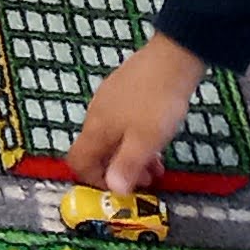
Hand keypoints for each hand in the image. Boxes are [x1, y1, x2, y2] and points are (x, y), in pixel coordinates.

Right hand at [70, 34, 211, 192]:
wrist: (171, 59)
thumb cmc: (156, 103)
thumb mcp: (144, 142)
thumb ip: (126, 166)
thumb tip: (112, 189)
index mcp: (96, 128)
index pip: (77, 161)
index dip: (93, 180)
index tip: (119, 189)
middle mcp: (96, 114)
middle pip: (96, 151)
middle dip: (118, 171)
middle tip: (146, 180)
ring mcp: (109, 100)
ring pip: (111, 137)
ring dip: (130, 156)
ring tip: (156, 164)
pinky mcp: (122, 90)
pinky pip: (121, 123)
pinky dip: (134, 138)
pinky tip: (155, 136)